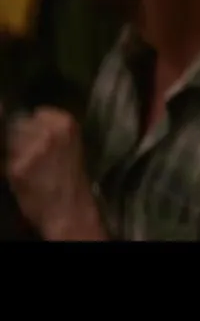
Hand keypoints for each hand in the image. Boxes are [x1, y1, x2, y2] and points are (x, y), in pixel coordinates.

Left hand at [5, 107, 104, 239]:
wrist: (70, 208)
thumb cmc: (72, 178)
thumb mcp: (71, 146)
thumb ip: (54, 131)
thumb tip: (31, 119)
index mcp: (66, 123)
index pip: (38, 112)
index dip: (37, 126)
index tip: (41, 138)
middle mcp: (48, 132)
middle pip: (21, 124)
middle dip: (24, 137)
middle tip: (34, 154)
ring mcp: (31, 149)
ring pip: (10, 140)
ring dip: (15, 150)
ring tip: (28, 165)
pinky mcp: (17, 167)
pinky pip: (6, 159)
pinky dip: (11, 166)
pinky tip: (23, 175)